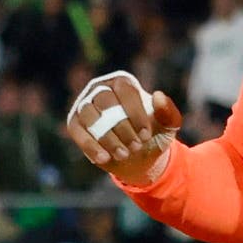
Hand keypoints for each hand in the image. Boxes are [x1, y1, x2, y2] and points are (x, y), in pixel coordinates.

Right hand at [63, 71, 182, 184]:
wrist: (137, 157)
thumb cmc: (152, 135)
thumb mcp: (167, 126)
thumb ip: (168, 112)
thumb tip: (158, 96)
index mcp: (123, 83)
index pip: (124, 89)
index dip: (135, 112)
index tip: (146, 134)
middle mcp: (100, 89)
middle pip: (105, 101)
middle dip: (122, 127)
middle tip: (136, 147)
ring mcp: (85, 105)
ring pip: (90, 115)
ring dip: (107, 137)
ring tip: (124, 155)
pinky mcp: (75, 124)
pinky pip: (78, 131)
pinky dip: (91, 146)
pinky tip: (104, 159)